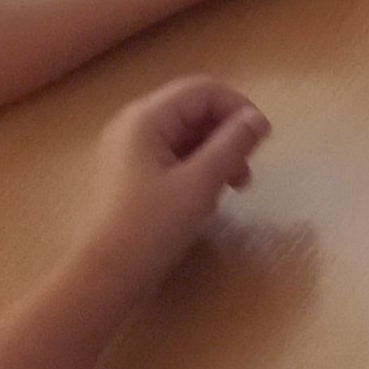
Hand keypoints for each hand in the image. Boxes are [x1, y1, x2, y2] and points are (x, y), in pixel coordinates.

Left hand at [71, 76, 269, 293]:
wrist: (104, 278)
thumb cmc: (152, 226)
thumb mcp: (200, 183)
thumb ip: (232, 145)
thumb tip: (257, 118)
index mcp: (146, 117)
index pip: (202, 90)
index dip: (238, 107)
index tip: (264, 139)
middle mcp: (133, 125)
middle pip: (192, 110)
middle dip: (226, 134)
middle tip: (247, 170)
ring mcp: (128, 152)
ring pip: (183, 136)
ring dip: (214, 153)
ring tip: (233, 187)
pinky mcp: (129, 177)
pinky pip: (171, 157)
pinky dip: (196, 168)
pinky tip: (207, 196)